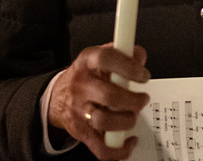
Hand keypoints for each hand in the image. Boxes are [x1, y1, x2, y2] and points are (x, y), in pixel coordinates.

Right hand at [48, 43, 150, 159]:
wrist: (59, 96)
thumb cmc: (87, 76)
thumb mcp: (101, 58)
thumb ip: (124, 54)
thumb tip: (139, 56)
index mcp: (87, 62)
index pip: (106, 59)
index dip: (128, 67)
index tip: (143, 75)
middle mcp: (81, 86)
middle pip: (108, 95)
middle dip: (133, 100)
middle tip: (143, 99)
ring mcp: (80, 110)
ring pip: (103, 122)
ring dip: (126, 121)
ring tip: (132, 115)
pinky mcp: (82, 132)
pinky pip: (101, 148)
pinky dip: (119, 149)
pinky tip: (129, 140)